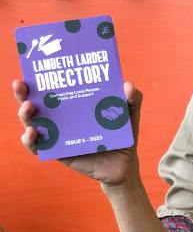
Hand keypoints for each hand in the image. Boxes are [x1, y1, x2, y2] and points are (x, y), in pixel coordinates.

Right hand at [13, 77, 141, 188]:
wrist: (124, 164)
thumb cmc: (123, 133)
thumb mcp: (130, 112)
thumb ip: (133, 98)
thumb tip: (127, 85)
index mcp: (76, 103)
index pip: (54, 88)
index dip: (41, 78)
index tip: (34, 67)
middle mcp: (63, 118)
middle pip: (36, 104)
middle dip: (24, 94)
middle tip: (20, 85)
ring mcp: (58, 135)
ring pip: (32, 124)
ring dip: (25, 116)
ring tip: (28, 108)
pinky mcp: (58, 152)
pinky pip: (39, 147)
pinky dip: (31, 141)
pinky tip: (31, 133)